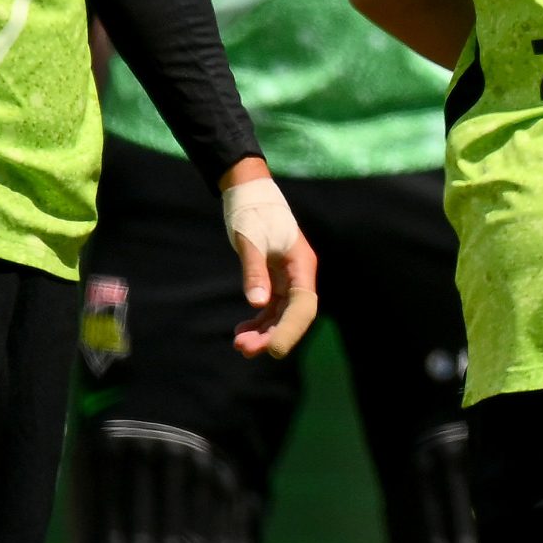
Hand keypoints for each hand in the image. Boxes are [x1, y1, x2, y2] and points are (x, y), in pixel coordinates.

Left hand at [222, 161, 319, 358]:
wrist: (248, 192)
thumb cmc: (253, 212)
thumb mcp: (251, 240)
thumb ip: (255, 271)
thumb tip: (257, 304)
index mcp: (302, 265)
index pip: (303, 306)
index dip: (290, 330)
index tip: (272, 350)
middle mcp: (299, 275)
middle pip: (294, 315)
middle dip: (273, 335)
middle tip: (244, 349)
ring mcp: (288, 278)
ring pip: (282, 315)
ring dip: (263, 332)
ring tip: (239, 344)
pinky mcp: (274, 279)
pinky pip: (271, 308)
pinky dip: (258, 321)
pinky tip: (241, 329)